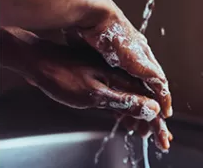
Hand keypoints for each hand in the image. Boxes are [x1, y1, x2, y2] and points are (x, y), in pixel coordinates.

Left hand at [2, 28, 171, 149]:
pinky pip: (119, 95)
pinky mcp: (98, 78)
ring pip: (133, 98)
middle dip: (153, 121)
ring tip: (142, 134)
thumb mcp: (94, 94)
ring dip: (140, 117)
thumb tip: (152, 109)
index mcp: (122, 75)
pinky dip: (124, 110)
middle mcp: (118, 73)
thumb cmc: (61, 76)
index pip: (150, 101)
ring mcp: (108, 75)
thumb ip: (123, 101)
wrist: (38, 61)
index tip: (164, 139)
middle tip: (160, 141)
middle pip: (145, 99)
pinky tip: (124, 120)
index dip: (159, 122)